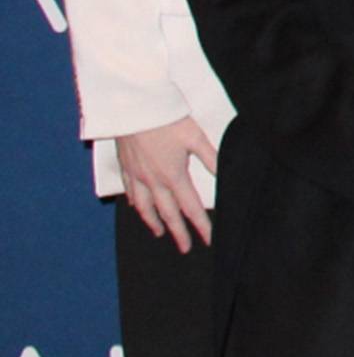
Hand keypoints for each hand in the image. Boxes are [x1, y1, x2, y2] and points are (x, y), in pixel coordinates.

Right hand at [110, 116, 217, 250]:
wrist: (133, 108)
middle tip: (184, 248)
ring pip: (144, 206)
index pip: (190, 207)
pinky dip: (134, 203)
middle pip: (167, 213)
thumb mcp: (195, 137)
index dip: (200, 225)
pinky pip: (129, 191)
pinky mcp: (125, 166)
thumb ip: (211, 158)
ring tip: (159, 233)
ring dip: (153, 222)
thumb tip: (224, 175)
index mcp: (173, 176)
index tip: (208, 240)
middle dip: (177, 232)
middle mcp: (153, 181)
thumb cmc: (166, 120)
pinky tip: (136, 206)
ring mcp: (136, 175)